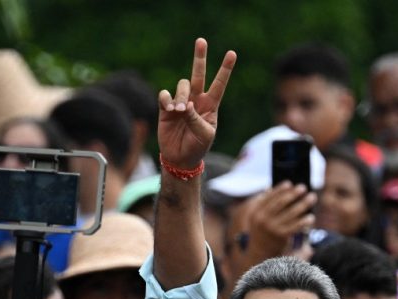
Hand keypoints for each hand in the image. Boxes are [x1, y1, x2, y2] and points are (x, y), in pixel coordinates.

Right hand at [158, 38, 236, 168]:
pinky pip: (165, 95)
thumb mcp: (204, 135)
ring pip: (181, 86)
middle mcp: (196, 100)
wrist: (180, 158)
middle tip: (202, 41)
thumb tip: (186, 103)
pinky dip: (167, 100)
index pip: (219, 85)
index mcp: (210, 106)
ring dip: (180, 96)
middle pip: (198, 75)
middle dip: (200, 58)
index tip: (232, 54)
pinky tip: (170, 109)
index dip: (225, 70)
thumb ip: (196, 118)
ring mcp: (181, 102)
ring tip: (180, 111)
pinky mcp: (166, 108)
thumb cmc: (197, 147)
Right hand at [245, 183, 316, 259]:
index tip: (289, 184)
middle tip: (303, 187)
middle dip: (294, 194)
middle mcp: (263, 219)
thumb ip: (264, 203)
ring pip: (291, 212)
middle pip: (281, 202)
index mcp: (256, 211)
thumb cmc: (262, 231)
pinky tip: (311, 217)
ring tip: (312, 197)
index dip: (280, 189)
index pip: (269, 196)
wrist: (260, 253)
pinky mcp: (281, 236)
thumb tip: (273, 187)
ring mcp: (272, 228)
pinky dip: (305, 220)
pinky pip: (296, 226)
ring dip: (304, 203)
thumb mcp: (258, 217)